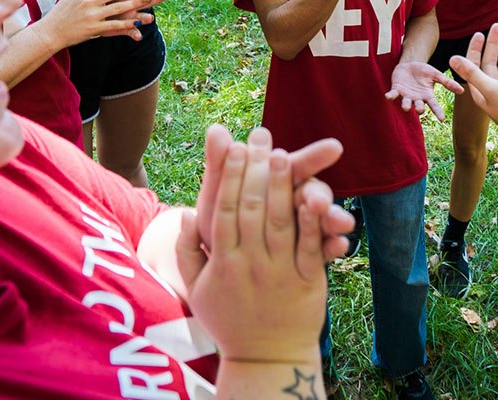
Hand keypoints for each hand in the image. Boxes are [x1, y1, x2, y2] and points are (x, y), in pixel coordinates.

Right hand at [41, 0, 167, 46]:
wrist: (49, 32)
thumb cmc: (61, 13)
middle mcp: (89, 0)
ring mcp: (92, 14)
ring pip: (118, 7)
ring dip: (136, 4)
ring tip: (149, 0)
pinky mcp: (93, 28)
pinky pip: (114, 25)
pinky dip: (127, 23)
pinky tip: (138, 22)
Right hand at [176, 132, 328, 362]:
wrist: (266, 360)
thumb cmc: (228, 319)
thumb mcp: (196, 288)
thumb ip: (186, 250)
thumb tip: (184, 214)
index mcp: (222, 261)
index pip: (224, 209)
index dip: (230, 175)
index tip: (234, 146)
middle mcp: (249, 264)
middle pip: (252, 208)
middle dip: (256, 169)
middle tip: (261, 138)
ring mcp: (279, 273)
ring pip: (280, 221)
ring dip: (282, 185)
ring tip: (284, 154)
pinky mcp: (307, 282)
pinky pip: (310, 247)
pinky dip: (312, 221)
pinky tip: (314, 195)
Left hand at [195, 125, 354, 261]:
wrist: (218, 267)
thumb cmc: (221, 222)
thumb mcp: (217, 193)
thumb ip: (220, 163)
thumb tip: (215, 128)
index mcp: (275, 182)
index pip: (296, 166)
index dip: (314, 156)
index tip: (335, 148)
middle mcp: (293, 202)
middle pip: (312, 193)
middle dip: (320, 194)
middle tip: (321, 200)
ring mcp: (302, 229)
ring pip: (323, 221)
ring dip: (333, 218)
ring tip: (343, 223)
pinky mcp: (306, 258)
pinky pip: (322, 252)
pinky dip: (332, 247)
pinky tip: (340, 245)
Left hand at [385, 60, 463, 120]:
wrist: (410, 63)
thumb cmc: (424, 71)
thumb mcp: (436, 75)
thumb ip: (447, 83)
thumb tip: (462, 90)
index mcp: (427, 95)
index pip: (434, 105)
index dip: (438, 112)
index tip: (442, 120)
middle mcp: (417, 98)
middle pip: (419, 107)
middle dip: (419, 109)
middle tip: (420, 110)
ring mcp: (406, 95)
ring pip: (406, 103)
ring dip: (406, 106)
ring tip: (406, 107)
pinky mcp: (396, 89)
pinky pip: (393, 94)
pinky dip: (390, 96)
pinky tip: (388, 96)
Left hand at [449, 25, 497, 141]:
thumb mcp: (490, 90)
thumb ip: (472, 73)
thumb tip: (452, 57)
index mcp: (479, 91)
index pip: (474, 64)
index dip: (476, 48)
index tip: (479, 32)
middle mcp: (490, 93)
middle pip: (490, 64)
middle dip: (493, 44)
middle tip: (497, 25)